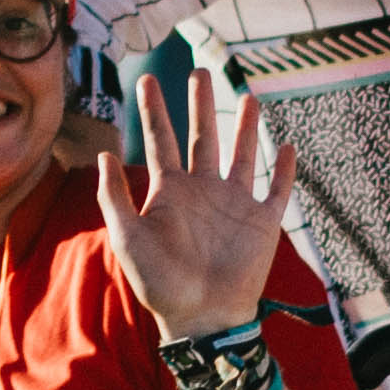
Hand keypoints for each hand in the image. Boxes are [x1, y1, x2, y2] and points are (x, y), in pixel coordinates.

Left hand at [92, 74, 295, 338]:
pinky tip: (287, 147)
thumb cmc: (160, 282)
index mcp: (169, 192)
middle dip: (200, 105)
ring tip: (248, 96)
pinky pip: (276, 191)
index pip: (159, 140)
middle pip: (202, 136)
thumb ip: (114, 196)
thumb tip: (102, 153)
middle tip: (199, 71)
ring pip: (241, 154)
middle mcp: (202, 191)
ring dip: (245, 126)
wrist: (201, 318)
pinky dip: (283, 170)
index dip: (152, 110)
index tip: (146, 79)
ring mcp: (234, 205)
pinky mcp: (262, 223)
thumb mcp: (127, 237)